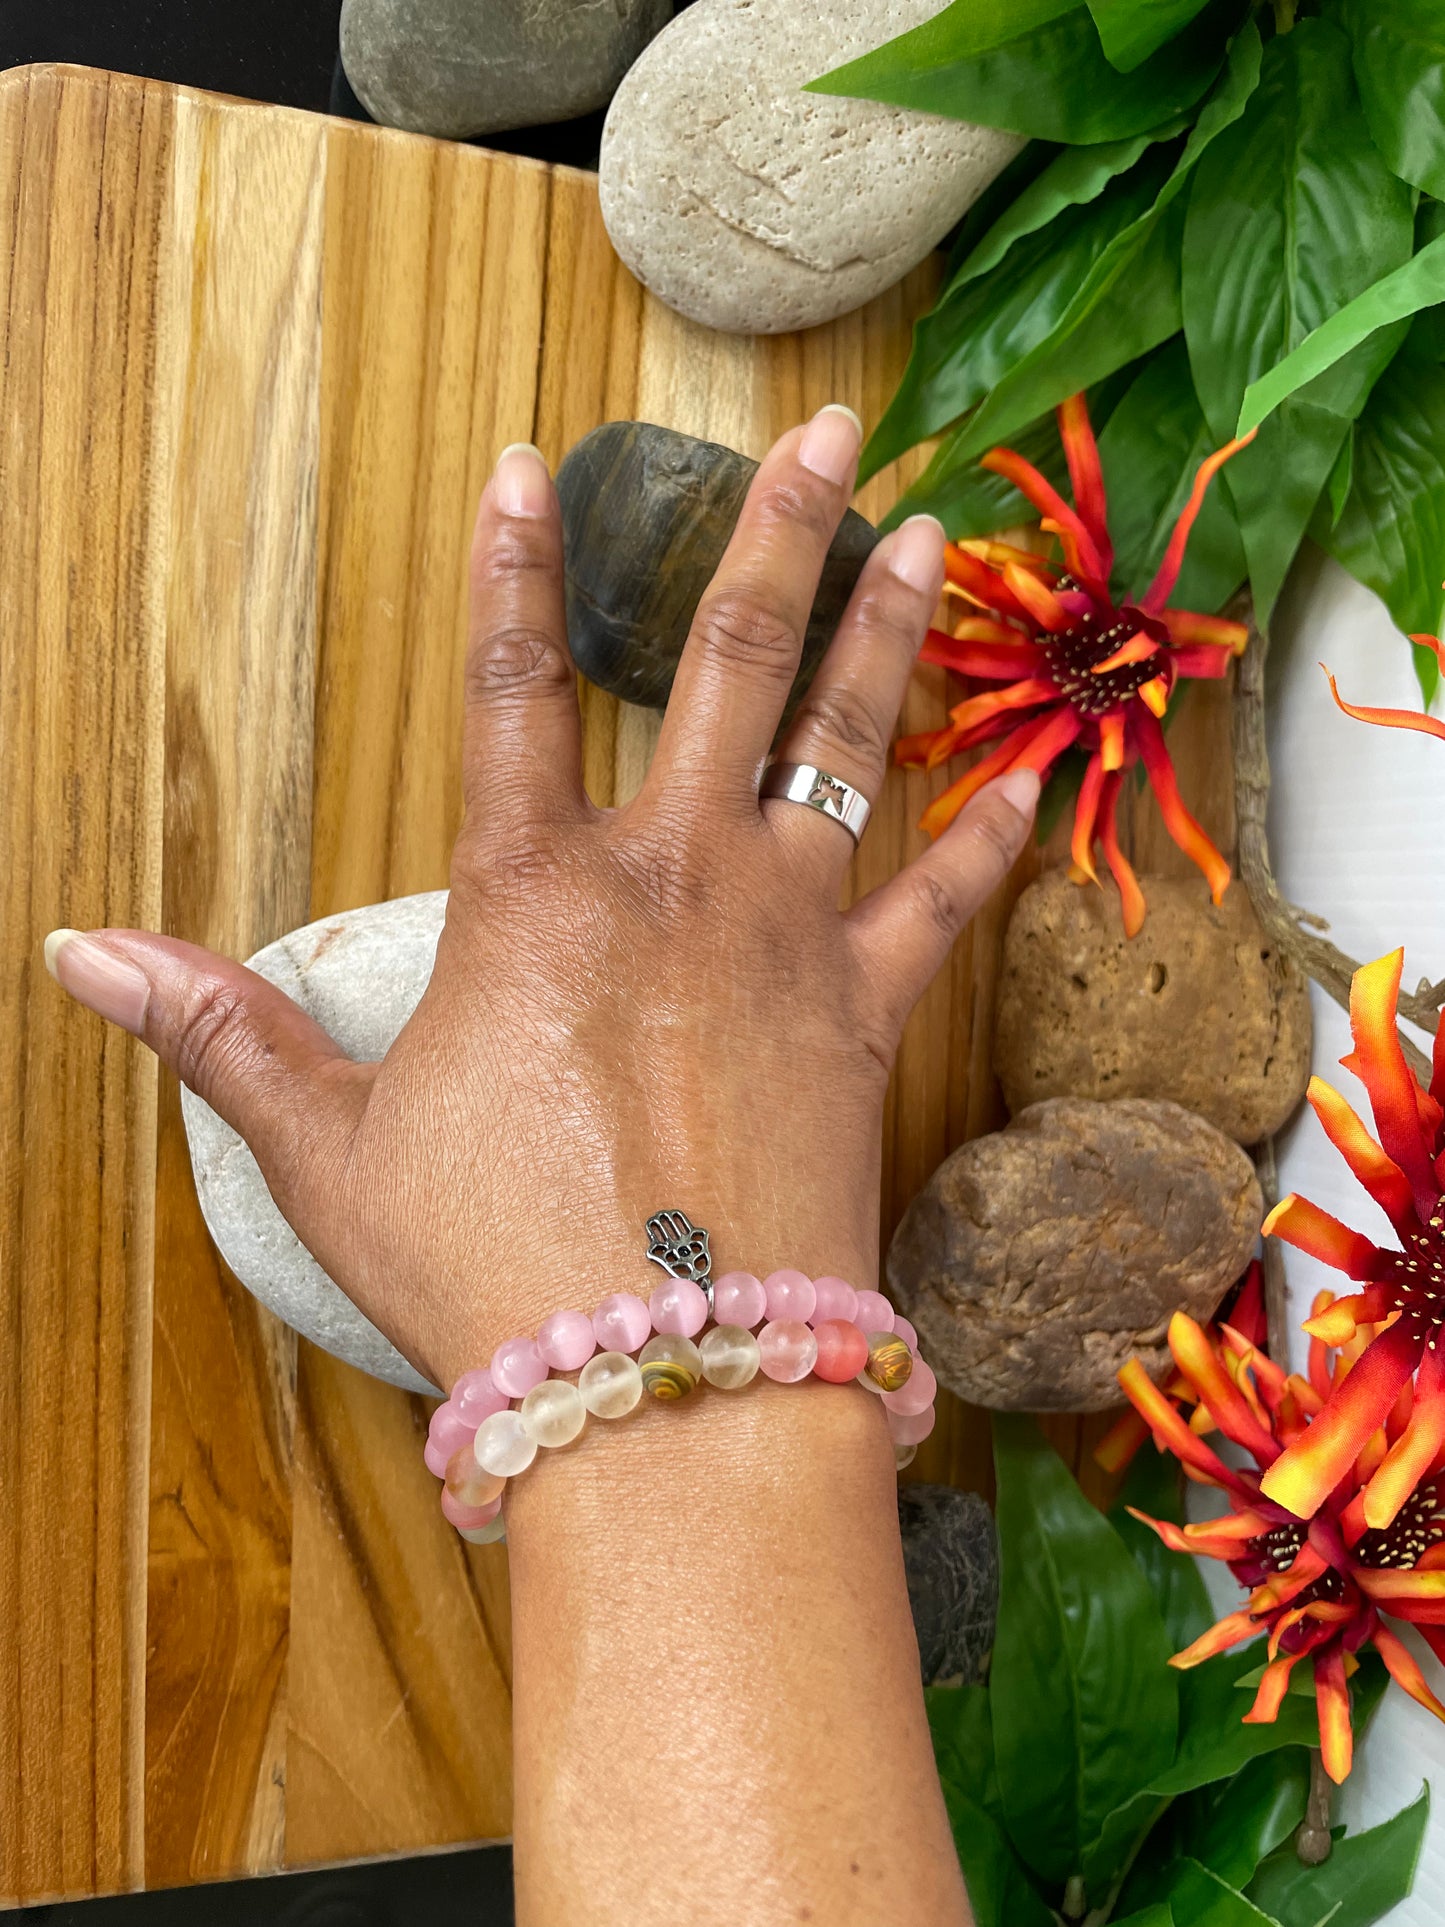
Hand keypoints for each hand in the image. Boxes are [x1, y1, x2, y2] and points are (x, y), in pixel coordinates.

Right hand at [45, 407, 1037, 1391]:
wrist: (666, 1385)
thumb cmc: (490, 1266)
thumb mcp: (328, 1145)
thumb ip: (220, 1029)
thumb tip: (82, 950)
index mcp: (535, 896)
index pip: (511, 689)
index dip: (510, 569)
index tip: (525, 466)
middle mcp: (674, 884)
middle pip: (729, 667)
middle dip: (773, 533)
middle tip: (822, 432)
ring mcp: (786, 942)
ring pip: (848, 747)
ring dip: (886, 634)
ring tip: (924, 539)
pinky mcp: (866, 1020)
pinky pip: (942, 906)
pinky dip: (989, 838)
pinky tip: (1034, 774)